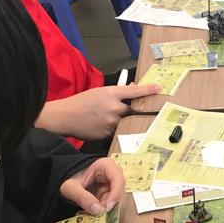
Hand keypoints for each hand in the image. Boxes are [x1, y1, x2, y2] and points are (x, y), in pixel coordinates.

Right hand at [38, 84, 161, 140]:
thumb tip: (132, 88)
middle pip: (133, 110)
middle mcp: (113, 108)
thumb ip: (117, 92)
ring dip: (121, 120)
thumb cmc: (81, 102)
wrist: (65, 117)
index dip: (148, 90)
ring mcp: (111, 122)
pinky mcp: (107, 134)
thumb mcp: (99, 92)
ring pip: (125, 122)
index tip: (159, 89)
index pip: (134, 91)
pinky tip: (101, 125)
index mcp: (111, 93)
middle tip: (131, 111)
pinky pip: (117, 131)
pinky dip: (113, 128)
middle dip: (132, 110)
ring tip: (105, 118)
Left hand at [60, 157, 124, 215]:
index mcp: (105, 165)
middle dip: (108, 203)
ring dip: (102, 207)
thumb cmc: (67, 176)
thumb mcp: (71, 187)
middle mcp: (110, 174)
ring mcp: (109, 184)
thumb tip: (98, 210)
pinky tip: (89, 209)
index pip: (118, 179)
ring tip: (89, 211)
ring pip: (113, 199)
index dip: (116, 193)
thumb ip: (83, 197)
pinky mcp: (105, 193)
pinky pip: (107, 203)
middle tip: (96, 212)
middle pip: (118, 190)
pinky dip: (99, 208)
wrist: (61, 178)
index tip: (108, 207)